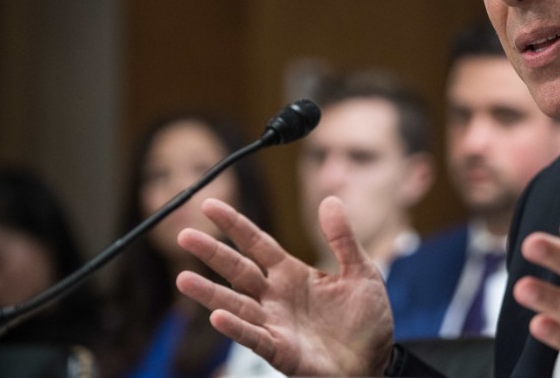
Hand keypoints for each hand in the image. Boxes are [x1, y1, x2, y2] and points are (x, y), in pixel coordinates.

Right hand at [175, 196, 392, 376]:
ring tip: (183, 279)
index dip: (235, 225)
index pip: (258, 243)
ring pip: (235, 304)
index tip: (209, 204)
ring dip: (209, 293)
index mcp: (293, 273)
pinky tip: (217, 316)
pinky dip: (236, 327)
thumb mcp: (361, 271)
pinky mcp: (281, 350)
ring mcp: (275, 323)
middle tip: (183, 234)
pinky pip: (254, 337)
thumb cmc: (366, 318)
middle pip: (238, 270)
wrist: (376, 362)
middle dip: (212, 252)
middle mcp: (277, 296)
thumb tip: (330, 199)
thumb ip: (343, 239)